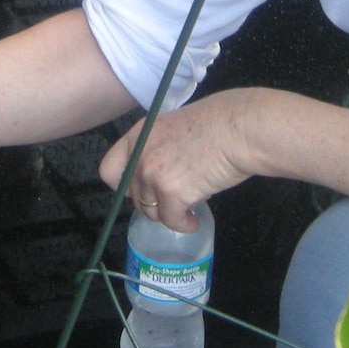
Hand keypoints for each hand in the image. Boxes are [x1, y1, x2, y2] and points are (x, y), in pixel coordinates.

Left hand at [98, 93, 257, 232]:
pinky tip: (194, 221)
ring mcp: (153, 174)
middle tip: (175, 199)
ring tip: (188, 209)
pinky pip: (171, 221)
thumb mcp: (176, 127)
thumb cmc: (219, 122)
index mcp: (139, 135)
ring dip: (169, 214)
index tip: (141, 190)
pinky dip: (183, 224)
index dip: (124, 184)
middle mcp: (140, 155)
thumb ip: (159, 147)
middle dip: (154, 201)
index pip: (109, 169)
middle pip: (133, 195)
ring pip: (151, 211)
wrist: (239, 128)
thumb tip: (160, 173)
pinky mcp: (172, 193)